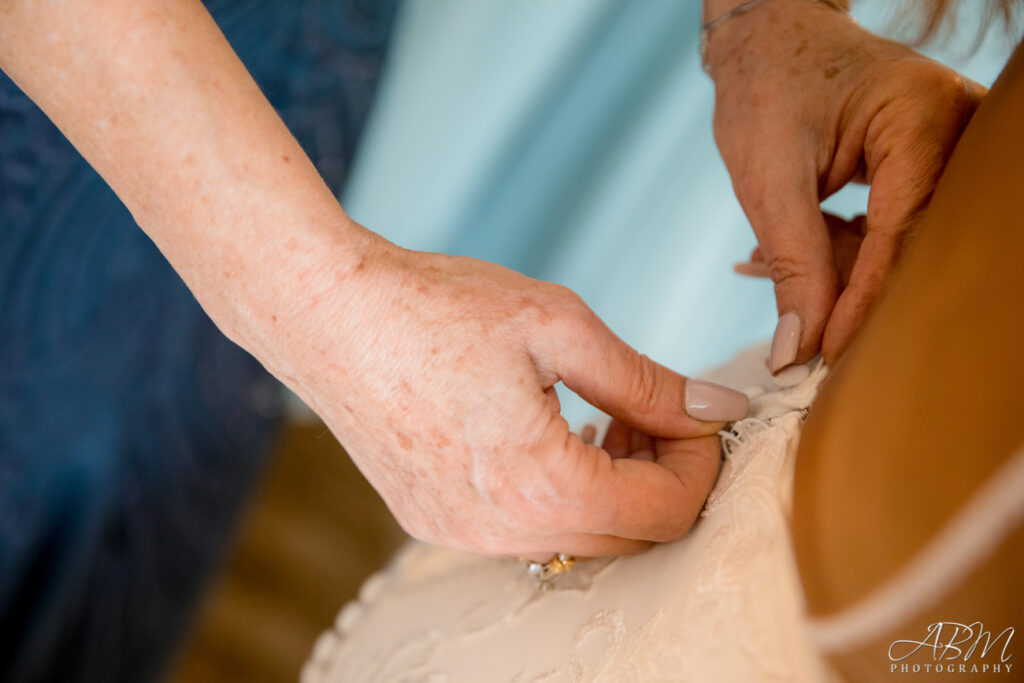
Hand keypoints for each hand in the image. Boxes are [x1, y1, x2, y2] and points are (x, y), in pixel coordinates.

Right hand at [271, 239, 746, 557]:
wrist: (325, 311)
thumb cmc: (436, 306)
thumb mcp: (560, 326)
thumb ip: (647, 382)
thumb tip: (718, 410)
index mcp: (542, 483)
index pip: (667, 511)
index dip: (700, 460)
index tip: (695, 411)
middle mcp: (501, 530)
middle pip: (627, 538)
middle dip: (659, 478)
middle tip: (647, 412)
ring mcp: (460, 533)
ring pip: (576, 539)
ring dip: (610, 490)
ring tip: (596, 419)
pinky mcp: (432, 521)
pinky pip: (523, 532)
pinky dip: (557, 495)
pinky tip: (543, 436)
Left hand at [706, 0, 984, 367]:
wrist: (767, 40)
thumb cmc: (764, 89)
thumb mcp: (768, 179)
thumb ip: (791, 263)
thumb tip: (798, 350)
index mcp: (921, 117)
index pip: (902, 233)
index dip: (865, 303)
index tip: (829, 357)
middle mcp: (955, 129)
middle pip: (916, 244)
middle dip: (857, 293)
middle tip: (810, 344)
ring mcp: (947, 146)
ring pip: (904, 244)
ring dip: (841, 272)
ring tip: (777, 275)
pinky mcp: (927, 165)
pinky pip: (895, 230)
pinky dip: (844, 251)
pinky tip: (797, 256)